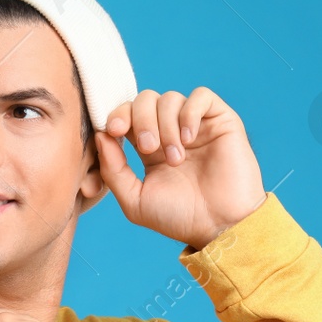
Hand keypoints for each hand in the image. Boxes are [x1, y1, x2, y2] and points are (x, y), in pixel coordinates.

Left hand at [94, 87, 266, 250]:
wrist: (220, 225)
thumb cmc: (179, 218)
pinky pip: (200, 96)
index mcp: (148, 148)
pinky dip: (188, 113)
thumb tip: (100, 136)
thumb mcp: (135, 200)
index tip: (114, 131)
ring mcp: (195, 125)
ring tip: (175, 158)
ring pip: (169, 98)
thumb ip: (113, 170)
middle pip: (145, 100)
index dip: (117, 116)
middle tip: (148, 148)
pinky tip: (188, 139)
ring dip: (166, 126)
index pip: (127, 115)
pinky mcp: (221, 120)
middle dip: (140, 120)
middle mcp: (171, 132)